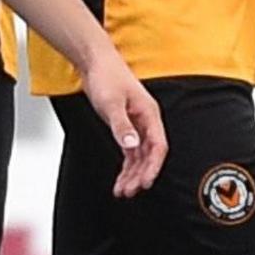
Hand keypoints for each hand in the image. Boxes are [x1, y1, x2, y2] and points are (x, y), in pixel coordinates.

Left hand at [77, 46, 172, 197]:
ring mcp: (137, 125)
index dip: (153, 166)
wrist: (96, 63)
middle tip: (129, 191)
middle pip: (149, 155)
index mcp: (149, 115)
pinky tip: (121, 178)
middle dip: (140, 175)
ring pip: (139, 156)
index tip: (146, 182)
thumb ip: (122, 126)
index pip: (158, 146)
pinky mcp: (126, 126)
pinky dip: (126, 166)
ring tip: (123, 191)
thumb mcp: (112, 103)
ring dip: (132, 174)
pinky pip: (130, 152)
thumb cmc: (107, 76)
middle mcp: (146, 122)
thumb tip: (132, 146)